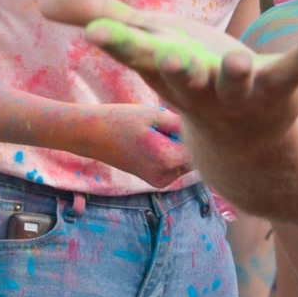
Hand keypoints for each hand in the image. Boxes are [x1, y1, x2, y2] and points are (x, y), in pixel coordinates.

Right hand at [41, 0, 297, 148]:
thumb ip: (97, 16)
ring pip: (235, 84)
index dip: (118, 45)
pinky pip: (292, 73)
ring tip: (238, 60)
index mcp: (163, 71)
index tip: (98, 33)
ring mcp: (239, 94)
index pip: (136, 57)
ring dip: (235, 74)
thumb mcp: (145, 44)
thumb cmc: (189, 78)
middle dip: (174, 68)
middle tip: (166, 56)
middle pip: (182, 77)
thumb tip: (41, 4)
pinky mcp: (278, 90)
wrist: (247, 143)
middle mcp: (198, 88)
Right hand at [77, 103, 192, 188]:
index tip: (193, 118)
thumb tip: (205, 129)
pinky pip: (176, 165)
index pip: (200, 148)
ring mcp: (160, 181)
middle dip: (190, 139)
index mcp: (166, 159)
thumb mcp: (154, 115)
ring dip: (181, 146)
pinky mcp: (156, 181)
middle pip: (195, 157)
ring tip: (160, 131)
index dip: (199, 132)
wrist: (92, 135)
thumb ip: (182, 125)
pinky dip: (173, 152)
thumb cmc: (122, 120)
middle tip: (172, 122)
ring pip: (186, 162)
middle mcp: (165, 176)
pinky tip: (156, 140)